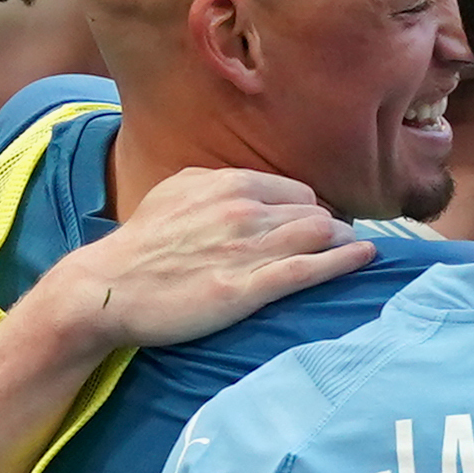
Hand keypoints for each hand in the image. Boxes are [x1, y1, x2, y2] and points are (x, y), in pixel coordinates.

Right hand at [38, 167, 371, 351]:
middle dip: (331, 227)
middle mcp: (244, 210)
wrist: (108, 288)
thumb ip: (217, 184)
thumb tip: (252, 187)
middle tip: (337, 244)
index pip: (297, 191)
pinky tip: (365, 257)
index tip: (316, 226)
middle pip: (315, 212)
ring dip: (344, 243)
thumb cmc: (141, 245)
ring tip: (353, 252)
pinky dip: (344, 261)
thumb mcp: (175, 193)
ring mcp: (248, 248)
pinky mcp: (247, 288)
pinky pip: (310, 268)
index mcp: (229, 184)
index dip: (310, 210)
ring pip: (320, 235)